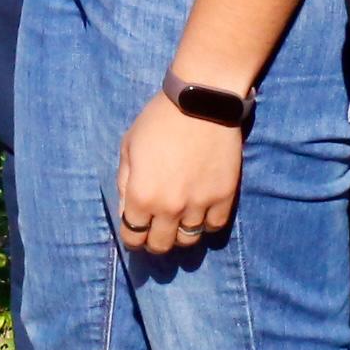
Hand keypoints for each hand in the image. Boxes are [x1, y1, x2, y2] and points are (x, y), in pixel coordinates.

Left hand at [114, 92, 244, 254]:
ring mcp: (199, 206)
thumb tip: (127, 212)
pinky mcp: (224, 199)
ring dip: (179, 234)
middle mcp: (169, 208)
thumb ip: (125, 183)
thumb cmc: (158, 121)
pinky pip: (213, 227)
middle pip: (161, 246)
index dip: (131, 237)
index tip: (134, 231)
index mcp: (141, 196)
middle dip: (154, 242)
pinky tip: (199, 212)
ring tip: (177, 222)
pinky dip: (205, 224)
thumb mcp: (128, 147)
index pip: (133, 237)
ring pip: (188, 241)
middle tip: (155, 231)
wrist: (201, 104)